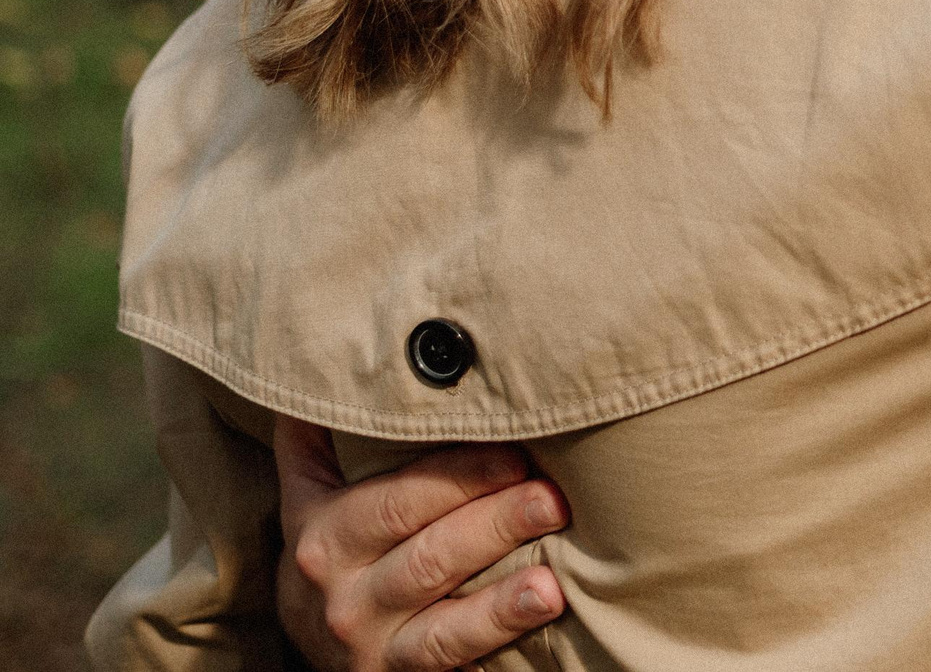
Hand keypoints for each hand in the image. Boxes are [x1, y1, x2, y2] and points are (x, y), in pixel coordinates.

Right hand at [274, 415, 567, 671]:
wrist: (308, 648)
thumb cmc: (333, 555)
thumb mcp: (310, 499)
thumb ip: (317, 438)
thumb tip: (322, 355)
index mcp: (326, 533)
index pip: (399, 499)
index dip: (459, 474)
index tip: (518, 450)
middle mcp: (343, 590)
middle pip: (429, 552)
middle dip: (496, 521)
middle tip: (555, 496)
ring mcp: (371, 640)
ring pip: (442, 611)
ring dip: (503, 589)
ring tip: (554, 570)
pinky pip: (452, 652)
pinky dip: (499, 628)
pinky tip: (544, 604)